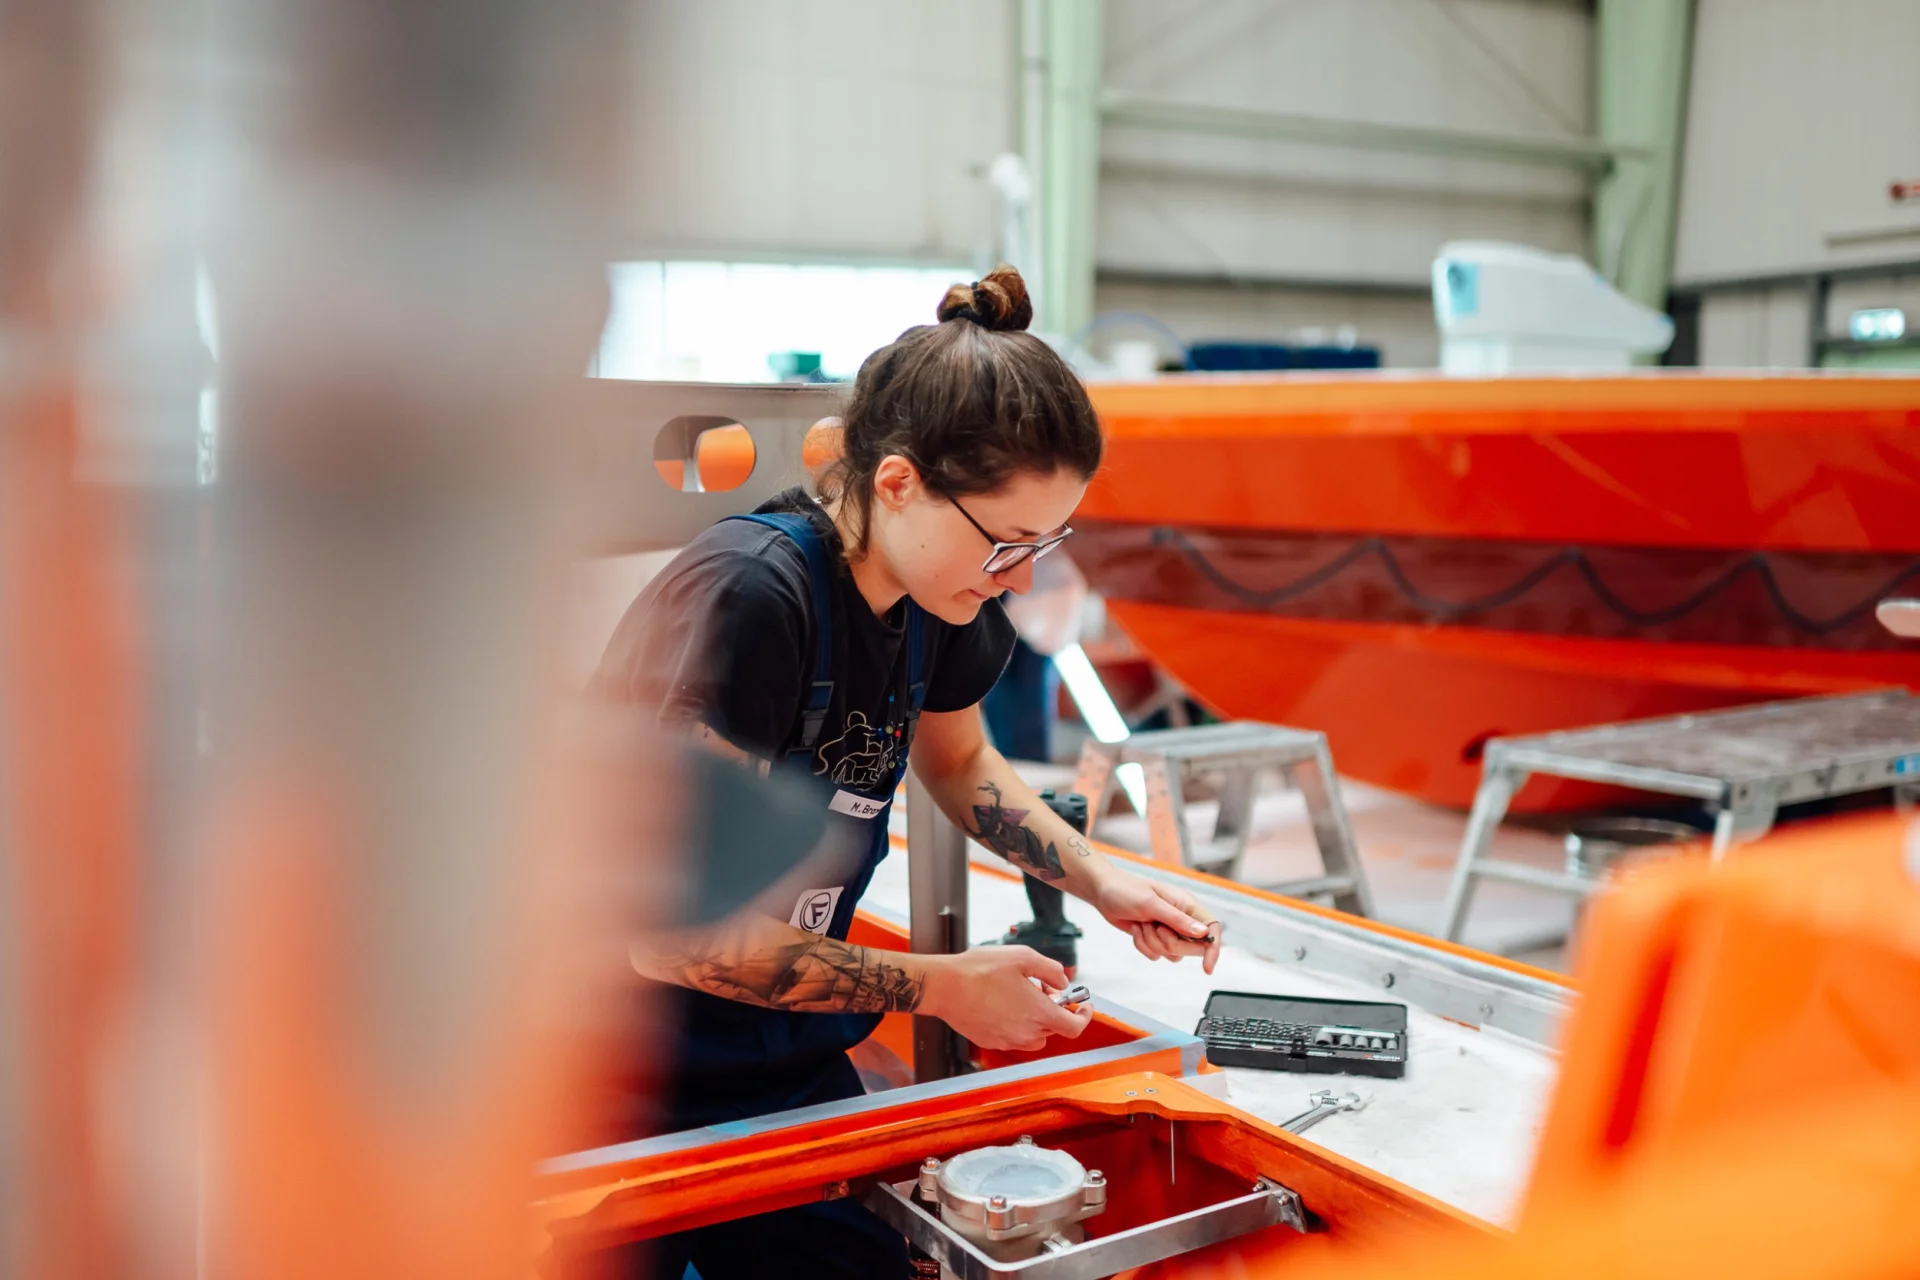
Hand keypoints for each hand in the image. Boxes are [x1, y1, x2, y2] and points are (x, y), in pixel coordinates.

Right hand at [919, 946, 1092, 1051]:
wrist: (944, 986)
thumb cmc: (980, 970)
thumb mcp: (1023, 957)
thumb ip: (1051, 970)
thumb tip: (1063, 981)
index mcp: (1039, 1013)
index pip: (1074, 1027)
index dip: (1084, 1016)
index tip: (1083, 1006)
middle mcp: (1026, 1033)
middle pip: (1054, 1028)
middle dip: (1054, 1009)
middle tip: (1042, 987)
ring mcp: (1007, 1040)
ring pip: (1034, 1035)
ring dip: (1036, 1019)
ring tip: (1020, 996)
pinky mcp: (991, 1041)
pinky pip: (1013, 1037)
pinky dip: (1016, 1023)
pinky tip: (1002, 1003)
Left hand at [1091, 871, 1221, 974]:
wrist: (1104, 892)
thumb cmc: (1126, 890)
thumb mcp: (1151, 903)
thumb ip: (1177, 919)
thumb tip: (1203, 933)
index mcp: (1186, 905)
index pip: (1212, 928)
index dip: (1213, 948)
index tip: (1206, 967)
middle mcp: (1181, 919)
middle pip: (1191, 947)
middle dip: (1170, 943)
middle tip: (1155, 928)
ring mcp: (1168, 930)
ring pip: (1172, 953)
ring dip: (1153, 943)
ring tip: (1142, 924)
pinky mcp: (1155, 938)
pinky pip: (1156, 955)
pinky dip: (1143, 945)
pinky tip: (1136, 928)